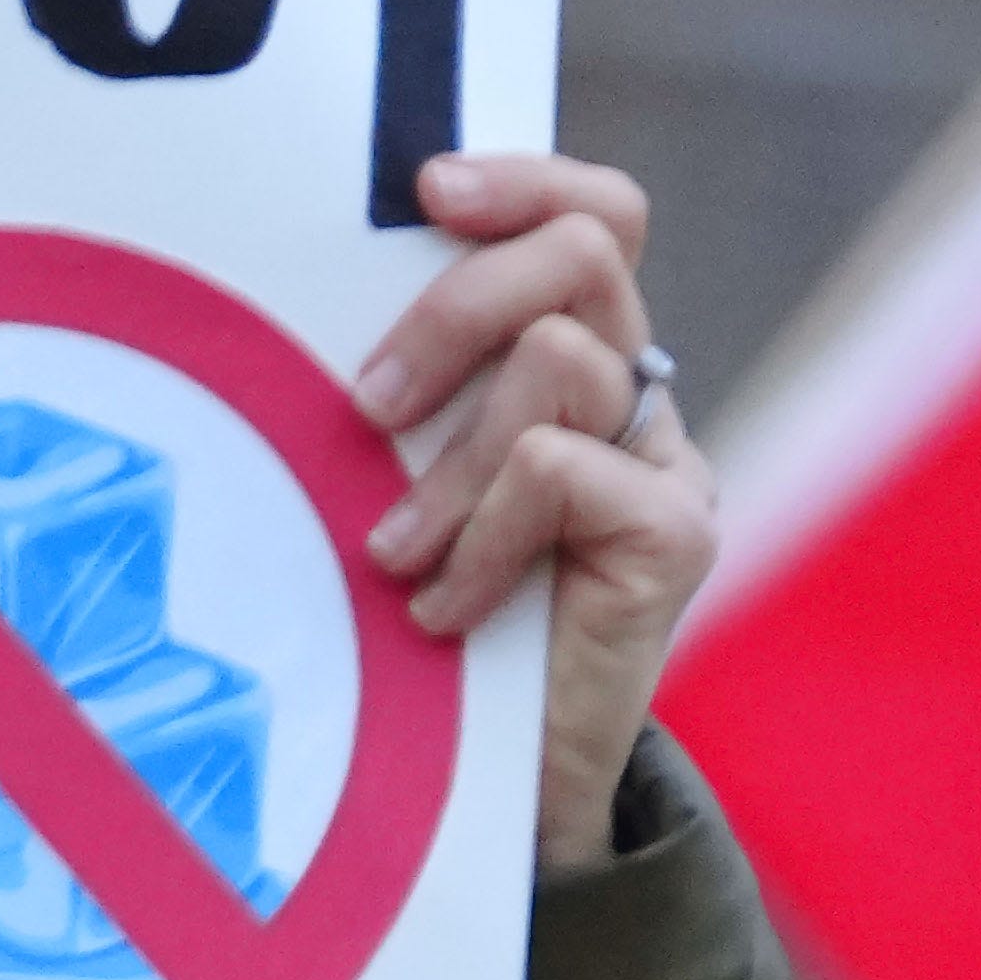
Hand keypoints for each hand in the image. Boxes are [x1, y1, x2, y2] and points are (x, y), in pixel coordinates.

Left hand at [349, 147, 719, 865]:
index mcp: (575, 363)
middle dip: (458, 304)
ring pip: (560, 363)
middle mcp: (637, 398)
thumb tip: (304, 301)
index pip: (591, 217)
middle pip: (582, 252)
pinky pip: (561, 469)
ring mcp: (667, 463)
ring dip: (450, 462)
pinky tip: (443, 611)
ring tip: (395, 555)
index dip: (524, 178)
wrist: (506, 801)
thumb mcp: (399, 491)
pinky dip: (482, 536)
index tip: (425, 188)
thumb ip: (402, 402)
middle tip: (368, 405)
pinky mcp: (677, 535)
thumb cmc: (426, 638)